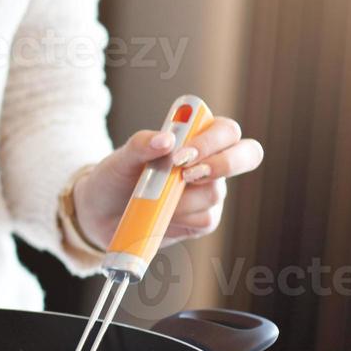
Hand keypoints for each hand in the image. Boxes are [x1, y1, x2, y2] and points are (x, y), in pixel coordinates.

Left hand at [72, 117, 264, 247]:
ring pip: (215, 193)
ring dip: (181, 197)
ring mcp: (210, 192)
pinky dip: (178, 218)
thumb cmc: (116, 178)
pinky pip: (204, 219)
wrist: (102, 213)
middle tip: (188, 175)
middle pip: (249, 154)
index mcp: (196, 138)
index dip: (212, 140)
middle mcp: (211, 162)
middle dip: (224, 163)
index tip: (182, 154)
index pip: (225, 130)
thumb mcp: (121, 158)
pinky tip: (159, 215)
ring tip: (152, 198)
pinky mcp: (203, 220)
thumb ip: (141, 144)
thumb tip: (166, 139)